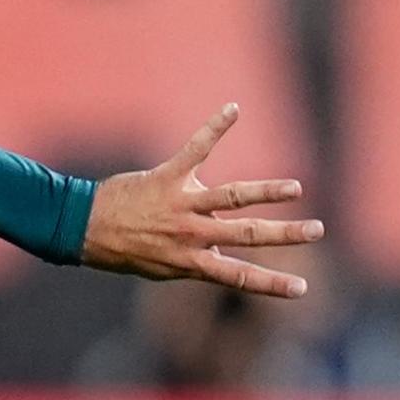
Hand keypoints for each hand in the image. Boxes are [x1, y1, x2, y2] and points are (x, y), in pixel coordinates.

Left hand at [79, 104, 325, 295]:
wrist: (82, 228)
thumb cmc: (125, 248)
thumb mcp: (161, 266)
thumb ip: (196, 260)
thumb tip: (223, 255)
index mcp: (190, 260)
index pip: (238, 275)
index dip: (271, 284)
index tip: (302, 290)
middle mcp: (190, 234)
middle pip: (247, 234)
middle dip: (285, 235)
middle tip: (317, 231)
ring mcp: (181, 204)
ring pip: (232, 197)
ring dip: (267, 192)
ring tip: (296, 189)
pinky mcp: (168, 176)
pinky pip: (196, 148)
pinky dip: (215, 127)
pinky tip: (233, 109)